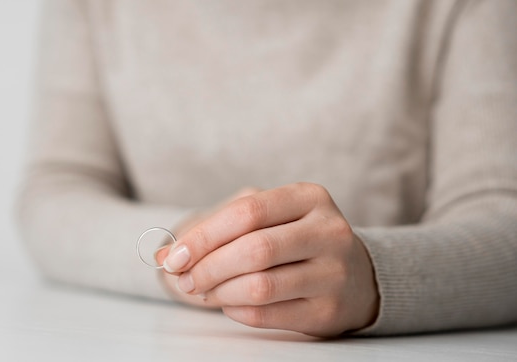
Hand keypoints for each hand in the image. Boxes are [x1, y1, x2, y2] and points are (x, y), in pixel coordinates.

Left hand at [157, 182, 378, 336]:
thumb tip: (164, 255)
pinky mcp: (328, 311)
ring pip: (260, 286)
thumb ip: (216, 229)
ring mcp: (333, 273)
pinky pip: (267, 315)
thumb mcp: (266, 219)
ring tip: (204, 291)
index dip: (204, 236)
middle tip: (184, 279)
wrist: (355, 275)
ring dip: (218, 292)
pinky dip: (236, 311)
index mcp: (309, 198)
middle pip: (254, 250)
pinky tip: (229, 303)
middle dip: (207, 267)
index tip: (174, 256)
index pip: (247, 212)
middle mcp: (328, 232)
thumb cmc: (296, 240)